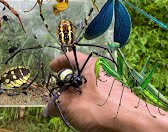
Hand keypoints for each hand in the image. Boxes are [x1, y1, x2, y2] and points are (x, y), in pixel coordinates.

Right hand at [43, 51, 167, 130]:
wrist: (133, 124)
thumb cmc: (98, 108)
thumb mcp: (68, 105)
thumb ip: (54, 104)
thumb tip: (47, 109)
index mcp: (89, 65)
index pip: (69, 57)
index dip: (57, 62)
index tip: (51, 68)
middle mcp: (100, 71)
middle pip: (77, 73)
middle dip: (64, 84)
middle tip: (56, 94)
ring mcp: (109, 85)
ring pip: (86, 87)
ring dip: (74, 96)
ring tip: (67, 108)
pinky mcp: (115, 98)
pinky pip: (95, 97)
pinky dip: (85, 102)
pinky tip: (82, 114)